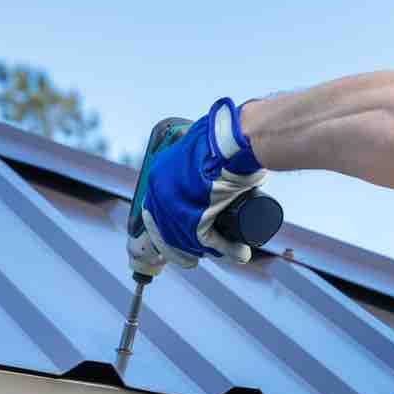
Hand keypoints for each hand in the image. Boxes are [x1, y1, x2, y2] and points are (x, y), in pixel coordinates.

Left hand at [128, 97, 267, 274]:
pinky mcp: (193, 218)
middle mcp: (160, 193)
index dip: (168, 227)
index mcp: (159, 174)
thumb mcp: (204, 144)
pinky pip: (205, 240)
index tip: (180, 236)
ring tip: (223, 252)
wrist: (237, 140)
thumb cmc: (226, 138)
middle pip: (166, 229)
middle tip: (196, 254)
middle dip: (180, 247)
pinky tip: (236, 252)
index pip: (157, 209)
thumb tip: (215, 162)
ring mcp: (174, 207)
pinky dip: (223, 249)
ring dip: (204, 251)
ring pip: (185, 239)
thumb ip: (203, 153)